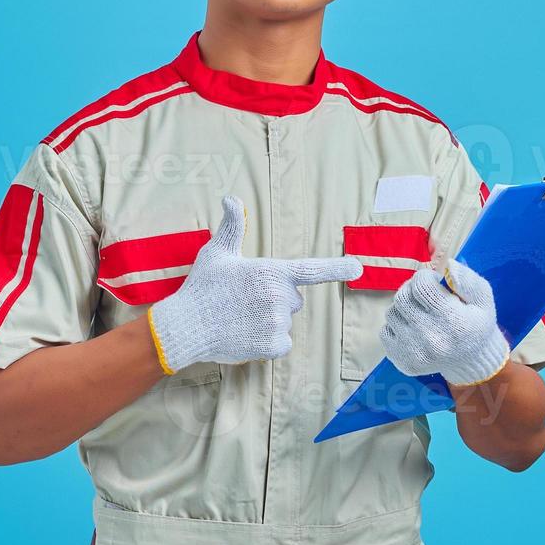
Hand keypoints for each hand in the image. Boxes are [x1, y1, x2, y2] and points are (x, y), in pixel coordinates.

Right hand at [147, 195, 362, 373]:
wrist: (186, 326)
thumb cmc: (203, 286)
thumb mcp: (217, 252)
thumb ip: (232, 227)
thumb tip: (231, 199)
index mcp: (272, 271)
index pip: (312, 268)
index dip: (338, 268)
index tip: (358, 268)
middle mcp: (281, 297)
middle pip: (293, 298)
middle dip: (275, 299)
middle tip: (244, 299)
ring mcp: (278, 322)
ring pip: (284, 321)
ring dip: (268, 321)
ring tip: (239, 317)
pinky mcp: (274, 346)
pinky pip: (281, 343)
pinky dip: (267, 341)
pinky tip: (245, 334)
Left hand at [380, 259, 510, 385]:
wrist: (471, 362)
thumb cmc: (475, 325)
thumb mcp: (483, 300)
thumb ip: (468, 280)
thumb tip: (449, 265)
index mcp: (452, 320)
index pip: (420, 286)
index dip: (425, 277)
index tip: (433, 281)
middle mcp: (431, 338)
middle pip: (402, 298)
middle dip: (411, 290)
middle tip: (423, 294)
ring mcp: (414, 352)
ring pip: (391, 313)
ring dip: (403, 308)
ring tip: (420, 312)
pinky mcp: (402, 361)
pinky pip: (385, 331)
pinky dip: (396, 326)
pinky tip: (413, 328)